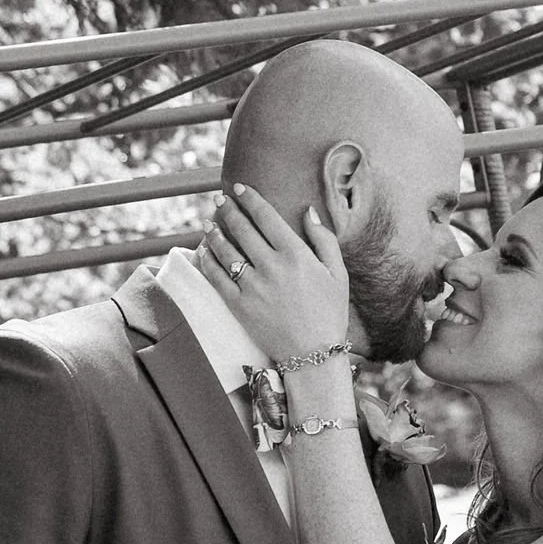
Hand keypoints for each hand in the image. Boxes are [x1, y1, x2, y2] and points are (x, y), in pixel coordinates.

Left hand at [201, 184, 349, 361]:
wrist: (314, 356)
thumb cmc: (329, 314)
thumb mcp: (337, 274)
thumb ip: (324, 240)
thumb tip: (308, 211)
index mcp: (296, 255)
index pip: (266, 216)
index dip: (250, 198)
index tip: (239, 188)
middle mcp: (272, 266)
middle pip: (242, 229)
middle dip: (227, 210)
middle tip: (218, 200)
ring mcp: (253, 286)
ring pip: (226, 250)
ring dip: (214, 233)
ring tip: (208, 224)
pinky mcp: (240, 306)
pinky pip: (217, 277)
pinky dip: (208, 261)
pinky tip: (204, 251)